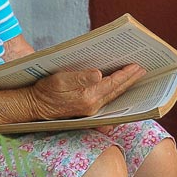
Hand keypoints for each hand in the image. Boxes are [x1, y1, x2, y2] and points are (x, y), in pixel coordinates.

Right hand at [27, 65, 145, 119]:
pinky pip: (107, 100)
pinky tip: (119, 87)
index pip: (113, 84)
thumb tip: (99, 74)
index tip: (137, 66)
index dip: (126, 74)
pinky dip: (115, 92)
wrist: (33, 106)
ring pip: (113, 96)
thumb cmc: (44, 90)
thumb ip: (80, 77)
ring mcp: (91, 110)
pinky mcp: (87, 110)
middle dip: (130, 80)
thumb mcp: (60, 79)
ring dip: (125, 86)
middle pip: (117, 91)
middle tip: (143, 69)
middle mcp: (92, 106)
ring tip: (135, 77)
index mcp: (88, 97)